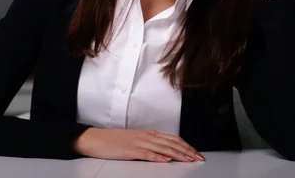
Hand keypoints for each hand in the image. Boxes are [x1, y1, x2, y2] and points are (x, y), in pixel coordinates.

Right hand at [72, 128, 205, 162]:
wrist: (96, 139)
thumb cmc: (114, 141)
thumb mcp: (135, 140)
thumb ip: (150, 144)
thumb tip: (165, 152)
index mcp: (148, 133)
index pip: (172, 139)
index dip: (186, 146)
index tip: (196, 153)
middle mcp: (146, 136)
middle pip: (171, 142)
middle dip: (187, 151)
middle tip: (199, 158)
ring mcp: (138, 142)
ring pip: (163, 147)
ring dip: (177, 154)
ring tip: (189, 159)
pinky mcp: (130, 151)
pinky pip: (147, 154)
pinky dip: (158, 157)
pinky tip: (166, 160)